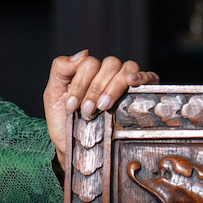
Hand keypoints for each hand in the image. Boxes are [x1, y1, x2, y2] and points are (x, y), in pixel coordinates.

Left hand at [43, 50, 158, 167]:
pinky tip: (132, 82)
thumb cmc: (65, 121)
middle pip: (108, 65)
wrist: (77, 149)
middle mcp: (108, 73)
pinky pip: (149, 77)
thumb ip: (60, 69)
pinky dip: (142, 77)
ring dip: (113, 87)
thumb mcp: (53, 94)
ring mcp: (125, 83)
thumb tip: (82, 53)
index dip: (80, 84)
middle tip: (88, 110)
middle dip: (95, 89)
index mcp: (88, 71)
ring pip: (125, 69)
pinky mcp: (142, 94)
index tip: (72, 106)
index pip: (89, 63)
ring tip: (103, 107)